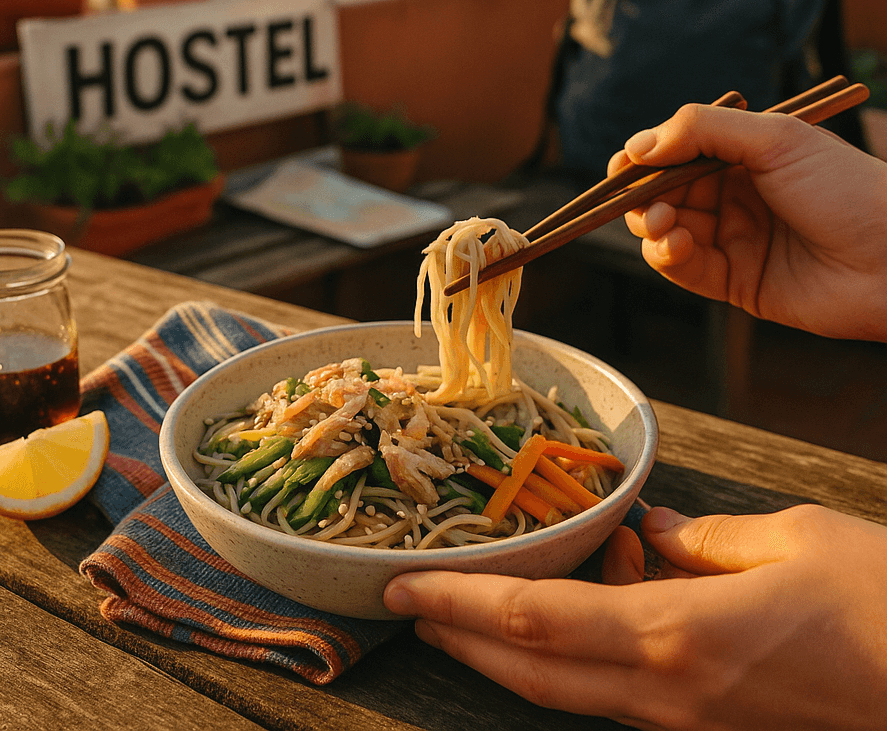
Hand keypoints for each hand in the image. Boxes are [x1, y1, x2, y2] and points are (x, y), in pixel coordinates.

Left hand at [384, 506, 886, 730]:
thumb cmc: (884, 606)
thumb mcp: (794, 540)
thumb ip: (708, 539)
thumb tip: (659, 534)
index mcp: (677, 636)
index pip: (535, 622)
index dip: (461, 606)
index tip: (406, 588)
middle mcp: (669, 693)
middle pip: (533, 673)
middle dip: (460, 639)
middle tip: (409, 606)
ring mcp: (688, 722)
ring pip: (567, 692)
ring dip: (506, 653)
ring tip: (466, 614)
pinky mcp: (712, 729)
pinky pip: (618, 694)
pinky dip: (574, 658)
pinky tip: (578, 617)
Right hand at [608, 104, 886, 339]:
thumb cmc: (849, 188)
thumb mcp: (775, 138)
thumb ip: (702, 130)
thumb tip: (639, 144)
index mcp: (743, 156)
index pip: (675, 152)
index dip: (644, 158)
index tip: (625, 164)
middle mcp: (733, 196)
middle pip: (662, 193)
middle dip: (644, 195)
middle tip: (645, 200)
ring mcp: (732, 239)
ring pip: (664, 231)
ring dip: (652, 225)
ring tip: (664, 223)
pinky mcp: (734, 282)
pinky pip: (683, 268)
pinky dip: (667, 256)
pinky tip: (675, 244)